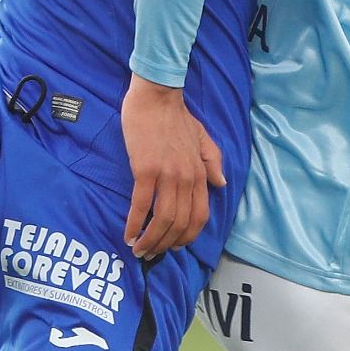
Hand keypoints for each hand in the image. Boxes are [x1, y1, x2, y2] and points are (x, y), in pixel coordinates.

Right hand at [121, 75, 224, 258]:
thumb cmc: (176, 115)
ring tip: (138, 250)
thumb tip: (221, 184)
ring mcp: (166, 175)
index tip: (174, 246)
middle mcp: (186, 178)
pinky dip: (135, 224)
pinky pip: (141, 205)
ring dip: (150, 240)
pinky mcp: (145, 170)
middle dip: (166, 245)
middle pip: (180, 224)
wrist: (157, 96)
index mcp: (200, 173)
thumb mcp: (203, 137)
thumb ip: (213, 161)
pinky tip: (128, 234)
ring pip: (162, 220)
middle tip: (151, 254)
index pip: (199, 216)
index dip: (187, 237)